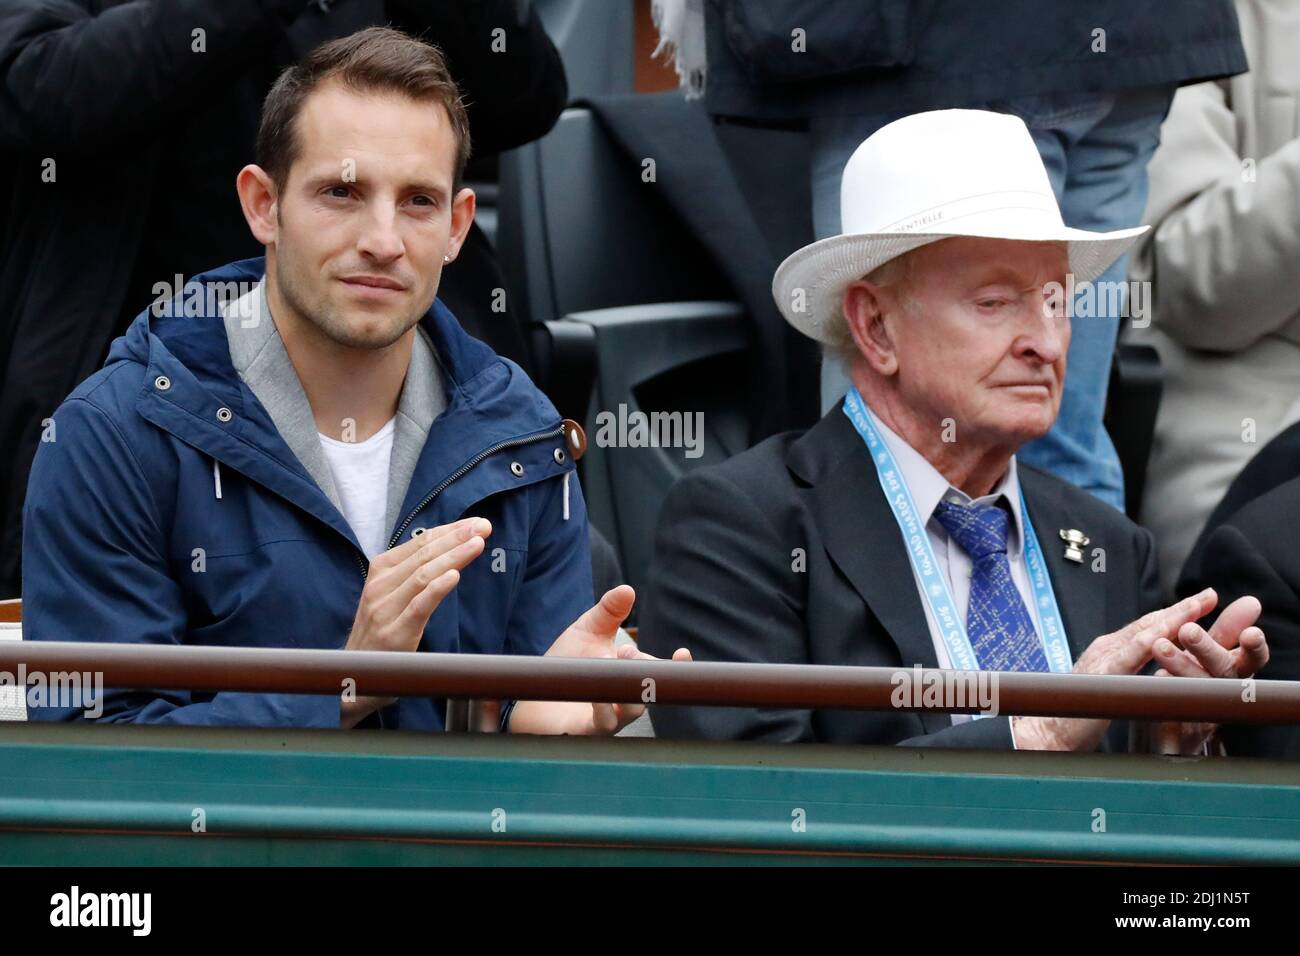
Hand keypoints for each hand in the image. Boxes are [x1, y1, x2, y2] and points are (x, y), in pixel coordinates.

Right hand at [340, 517, 490, 727]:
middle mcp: (380, 586)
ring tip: (477, 544)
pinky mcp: (393, 634)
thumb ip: (414, 572)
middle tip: (483, 527)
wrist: (352, 674)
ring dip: (453, 557)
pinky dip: (437, 589)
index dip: (449, 531)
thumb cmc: (379, 631)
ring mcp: (384, 610)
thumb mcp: (391, 595)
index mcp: (380, 571)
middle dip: (456, 538)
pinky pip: (418, 606)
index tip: (476, 524)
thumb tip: (448, 548)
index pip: (420, 544)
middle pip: (424, 555)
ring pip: (423, 576)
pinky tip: (454, 576)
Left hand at [507, 585, 691, 734]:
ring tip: (610, 662)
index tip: (682, 653)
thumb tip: (627, 589)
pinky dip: (603, 707)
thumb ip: (608, 611)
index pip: (662, 674)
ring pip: (631, 710)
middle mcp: (626, 700)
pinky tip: (595, 691)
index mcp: (631, 676)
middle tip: (627, 651)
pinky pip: (603, 723)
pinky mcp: (587, 731)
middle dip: (645, 670)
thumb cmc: (567, 665)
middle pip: (650, 691)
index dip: (677, 667)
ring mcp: (610, 719)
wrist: (532, 693)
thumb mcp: (588, 631)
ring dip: (625, 685)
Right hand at [1012, 588, 1218, 750]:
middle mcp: (1107, 649)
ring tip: (1193, 608)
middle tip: (1209, 595)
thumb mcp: (1109, 683)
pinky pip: (1123, 660)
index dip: (1177, 613)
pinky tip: (1159, 638)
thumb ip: (1128, 668)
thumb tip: (1154, 660)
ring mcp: (1102, 661)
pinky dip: (1141, 647)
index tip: (1204, 602)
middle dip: (1182, 609)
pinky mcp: (1099, 679)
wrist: (1047, 731)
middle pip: (1150, 624)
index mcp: (1112, 650)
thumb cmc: (1078, 713)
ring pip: (1141, 636)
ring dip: (1169, 620)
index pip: (1149, 627)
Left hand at [1148, 594, 1268, 754]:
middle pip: (1222, 671)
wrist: (1178, 733)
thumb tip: (1251, 602)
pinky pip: (1174, 711)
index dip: (1253, 648)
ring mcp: (1203, 712)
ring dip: (1180, 666)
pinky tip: (1156, 678)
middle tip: (1189, 630)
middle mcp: (1222, 691)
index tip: (1251, 633)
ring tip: (1161, 647)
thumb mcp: (1215, 655)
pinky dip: (1166, 693)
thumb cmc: (1199, 683)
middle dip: (1207, 649)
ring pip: (1196, 689)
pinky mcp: (1179, 731)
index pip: (1251, 659)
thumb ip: (1228, 631)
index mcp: (1233, 673)